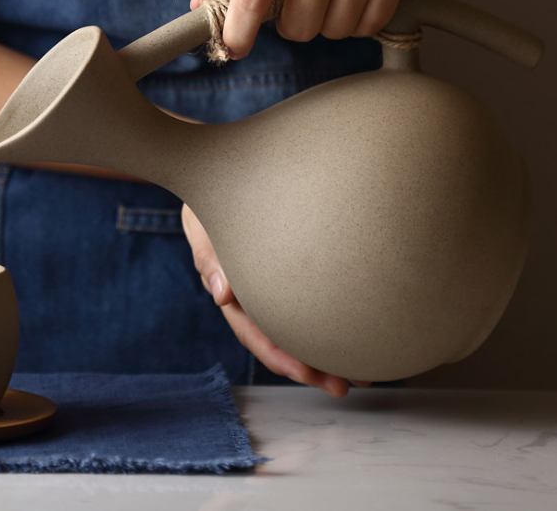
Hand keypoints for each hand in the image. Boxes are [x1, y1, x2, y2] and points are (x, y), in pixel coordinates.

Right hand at [181, 204, 368, 396]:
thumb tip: (222, 295)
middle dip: (312, 367)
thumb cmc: (209, 202)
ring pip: (296, 326)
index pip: (255, 334)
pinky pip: (305, 301)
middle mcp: (251, 296)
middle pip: (281, 340)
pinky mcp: (286, 271)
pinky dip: (326, 319)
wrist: (217, 178)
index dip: (281, 359)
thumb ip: (209, 256)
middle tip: (347, 385)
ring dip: (324, 350)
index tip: (309, 376)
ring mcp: (268, 286)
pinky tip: (350, 327)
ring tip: (361, 369)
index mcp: (230, 292)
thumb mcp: (202, 224)